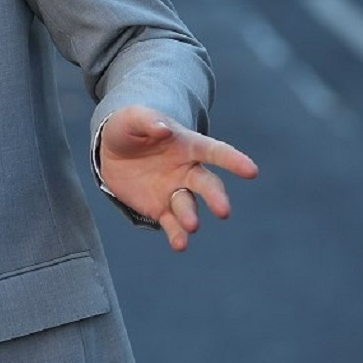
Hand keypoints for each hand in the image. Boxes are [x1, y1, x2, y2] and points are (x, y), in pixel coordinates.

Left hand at [98, 105, 258, 251]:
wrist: (110, 152)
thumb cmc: (128, 128)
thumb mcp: (133, 117)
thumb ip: (148, 121)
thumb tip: (164, 129)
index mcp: (188, 145)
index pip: (215, 152)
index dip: (233, 160)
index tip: (252, 171)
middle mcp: (188, 171)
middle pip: (208, 184)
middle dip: (216, 197)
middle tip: (223, 211)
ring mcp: (175, 192)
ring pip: (189, 207)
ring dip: (191, 217)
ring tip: (192, 226)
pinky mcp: (160, 209)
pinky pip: (172, 224)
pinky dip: (177, 235)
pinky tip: (180, 244)